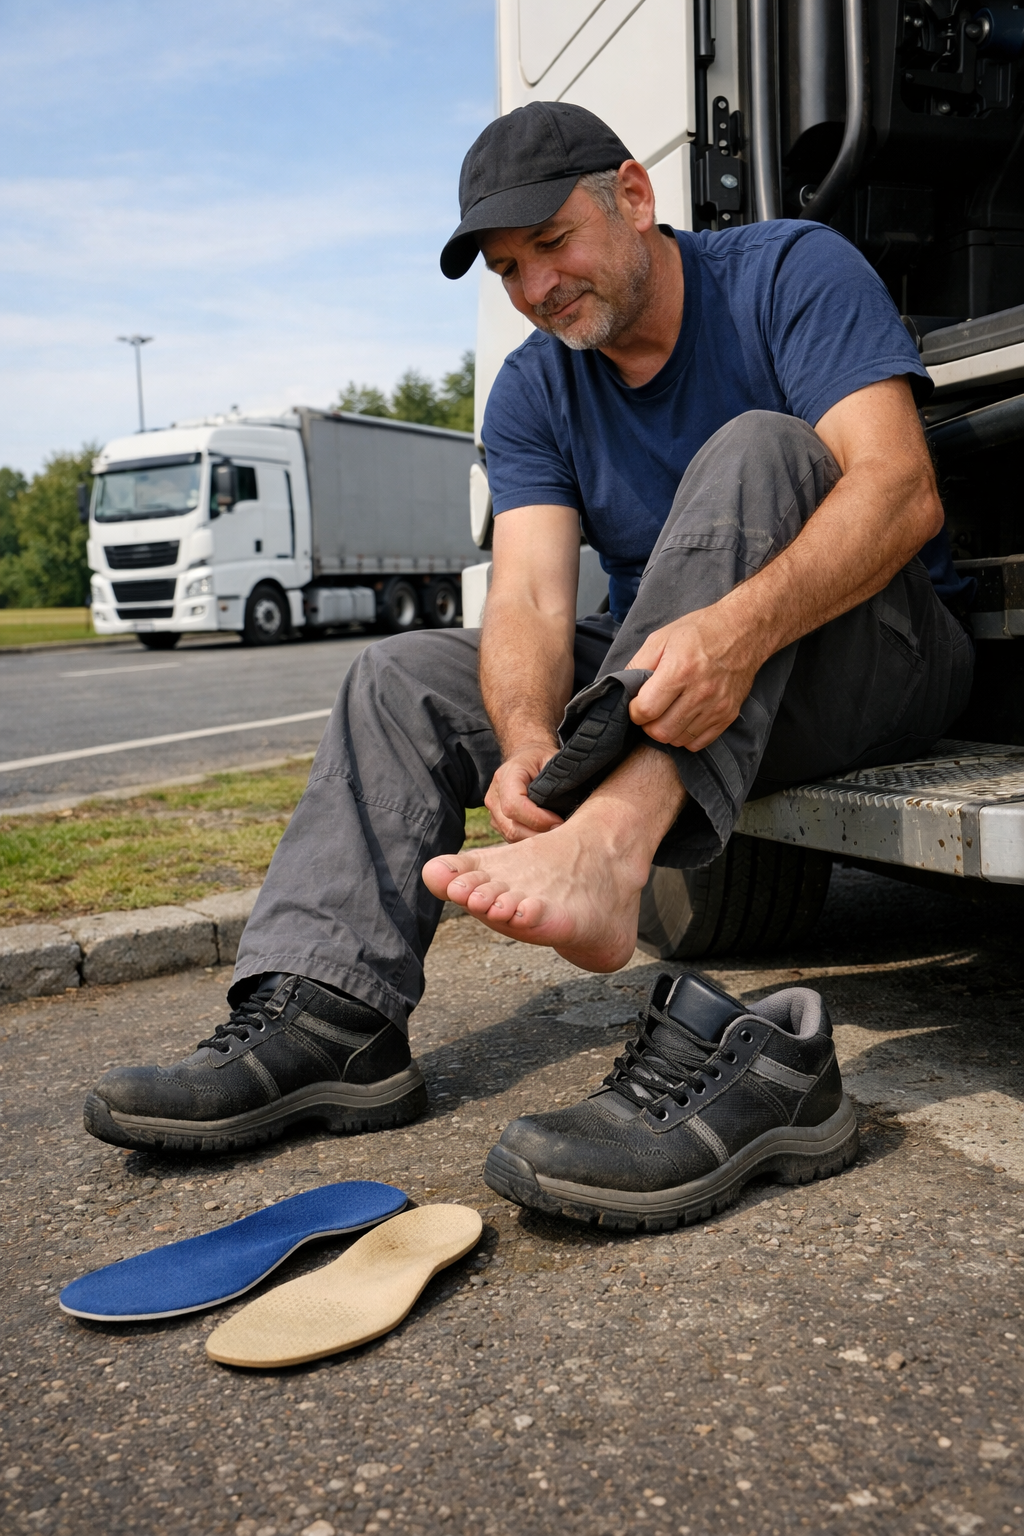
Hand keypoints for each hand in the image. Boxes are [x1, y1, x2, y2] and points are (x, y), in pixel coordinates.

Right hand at [484, 743, 564, 841]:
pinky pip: (512, 837)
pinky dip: (529, 840)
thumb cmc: (539, 759)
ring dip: (535, 840)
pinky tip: (546, 835)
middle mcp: (494, 795)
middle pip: (511, 827)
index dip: (537, 819)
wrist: (524, 757)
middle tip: (562, 835)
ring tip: (555, 836)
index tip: (558, 822)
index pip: (513, 805)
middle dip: (539, 834)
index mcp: (506, 777)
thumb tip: (569, 804)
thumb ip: (556, 780)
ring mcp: (493, 811)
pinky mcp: (497, 822)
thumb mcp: (551, 760)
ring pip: (511, 836)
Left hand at [627, 605, 760, 751]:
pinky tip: (684, 718)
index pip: (646, 710)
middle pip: (661, 731)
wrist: (743, 630)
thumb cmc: (700, 631)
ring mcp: (717, 706)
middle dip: (648, 725)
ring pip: (679, 740)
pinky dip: (686, 736)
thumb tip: (622, 689)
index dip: (634, 710)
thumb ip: (637, 665)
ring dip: (667, 730)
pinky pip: (699, 743)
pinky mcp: (728, 714)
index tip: (636, 703)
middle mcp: (700, 692)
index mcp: (680, 670)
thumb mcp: (661, 638)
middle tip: (650, 710)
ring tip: (667, 712)